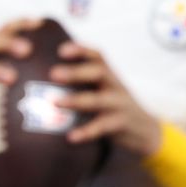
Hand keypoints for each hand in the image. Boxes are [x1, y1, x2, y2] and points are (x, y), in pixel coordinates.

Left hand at [51, 42, 162, 156]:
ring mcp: (119, 104)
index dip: (80, 50)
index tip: (61, 50)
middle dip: (76, 72)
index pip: (97, 56)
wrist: (145, 130)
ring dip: (76, 100)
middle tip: (53, 74)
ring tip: (55, 103)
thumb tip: (40, 78)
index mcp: (108, 75)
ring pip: (98, 100)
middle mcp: (114, 86)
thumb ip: (81, 82)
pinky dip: (86, 132)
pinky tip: (70, 136)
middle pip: (98, 72)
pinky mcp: (121, 124)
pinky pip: (102, 127)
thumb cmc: (113, 106)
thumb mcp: (102, 89)